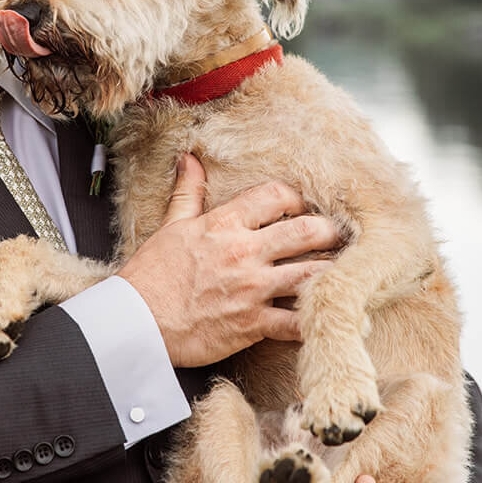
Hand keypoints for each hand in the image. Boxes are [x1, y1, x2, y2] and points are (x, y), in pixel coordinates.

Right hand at [118, 154, 339, 367]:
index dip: (297, 198)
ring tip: (346, 273)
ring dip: (333, 273)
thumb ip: (188, 192)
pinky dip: (316, 321)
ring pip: (311, 274)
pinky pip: (296, 323)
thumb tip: (190, 158)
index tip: (304, 207)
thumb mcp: (170, 226)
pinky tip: (330, 317)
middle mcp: (244, 252)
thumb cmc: (149, 276)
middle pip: (306, 231)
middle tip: (340, 236)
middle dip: (330, 232)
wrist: (134, 323)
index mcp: (224, 224)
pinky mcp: (253, 324)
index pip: (276, 196)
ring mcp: (252, 288)